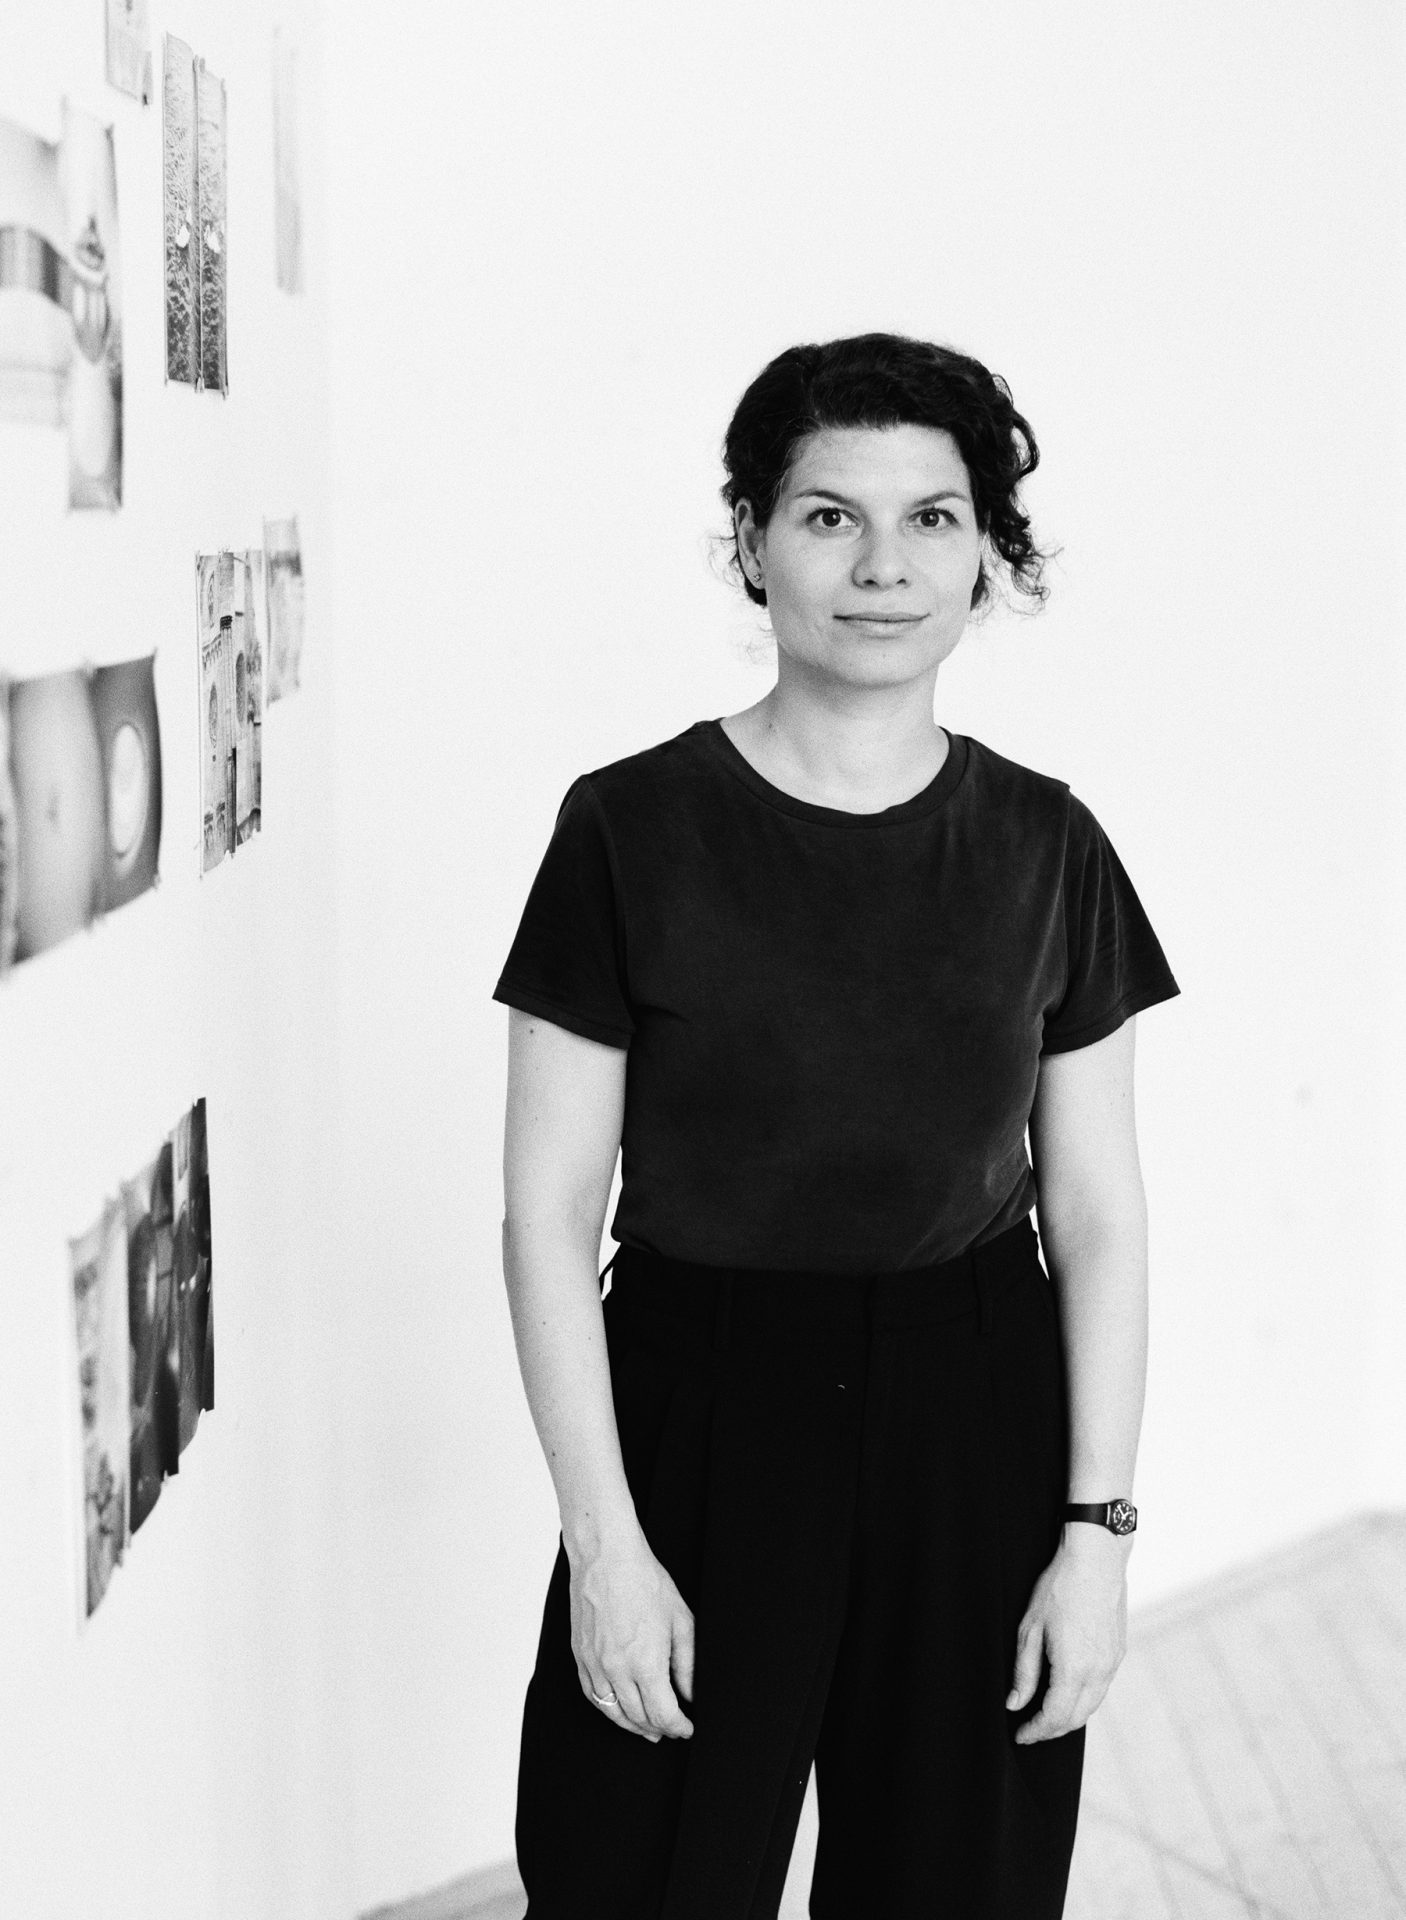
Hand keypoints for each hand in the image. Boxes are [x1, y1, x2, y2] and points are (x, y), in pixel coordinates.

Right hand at [568, 1531, 694, 1742]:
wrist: (605, 1556)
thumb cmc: (644, 1581)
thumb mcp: (680, 1620)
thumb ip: (688, 1664)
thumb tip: (691, 1694)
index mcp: (645, 1664)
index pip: (663, 1714)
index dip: (678, 1727)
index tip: (687, 1728)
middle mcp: (617, 1670)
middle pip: (639, 1718)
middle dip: (659, 1729)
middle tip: (672, 1730)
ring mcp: (594, 1664)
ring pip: (613, 1712)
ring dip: (633, 1726)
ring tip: (648, 1730)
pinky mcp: (579, 1656)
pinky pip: (593, 1696)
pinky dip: (608, 1709)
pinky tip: (619, 1710)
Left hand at [1007, 1529, 1127, 1743]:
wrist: (1096, 1558)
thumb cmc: (1059, 1586)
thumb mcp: (1030, 1627)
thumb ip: (1024, 1670)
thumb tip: (1016, 1703)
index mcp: (1074, 1668)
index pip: (1054, 1717)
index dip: (1036, 1731)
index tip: (1020, 1735)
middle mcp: (1098, 1672)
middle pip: (1075, 1718)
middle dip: (1051, 1730)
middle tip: (1029, 1729)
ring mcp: (1112, 1663)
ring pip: (1091, 1706)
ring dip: (1068, 1717)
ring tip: (1045, 1715)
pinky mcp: (1118, 1653)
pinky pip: (1101, 1689)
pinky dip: (1083, 1700)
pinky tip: (1068, 1692)